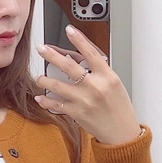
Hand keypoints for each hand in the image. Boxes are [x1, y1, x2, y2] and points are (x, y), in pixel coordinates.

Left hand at [33, 25, 141, 144]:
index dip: (79, 40)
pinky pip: (56, 104)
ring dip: (44, 79)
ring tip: (39, 77)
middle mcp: (95, 87)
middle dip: (52, 55)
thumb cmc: (119, 108)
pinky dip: (46, 100)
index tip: (69, 30)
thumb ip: (99, 71)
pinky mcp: (77, 113)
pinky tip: (40, 97)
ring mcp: (85, 100)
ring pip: (58, 85)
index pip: (91, 53)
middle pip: (69, 66)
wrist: (122, 133)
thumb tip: (79, 59)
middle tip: (42, 48)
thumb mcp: (114, 84)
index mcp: (107, 76)